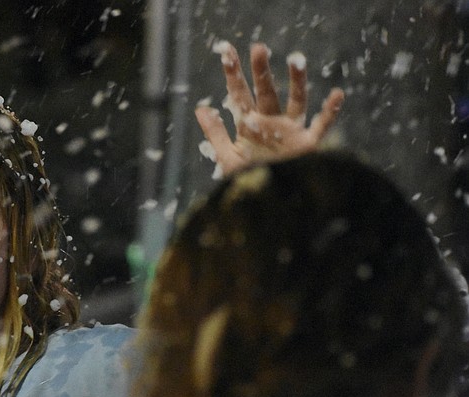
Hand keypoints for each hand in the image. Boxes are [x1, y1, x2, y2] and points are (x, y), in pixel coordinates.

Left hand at [196, 41, 344, 176]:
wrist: (268, 206)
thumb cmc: (247, 183)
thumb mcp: (227, 159)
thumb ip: (215, 134)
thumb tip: (200, 108)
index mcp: (250, 126)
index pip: (240, 95)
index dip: (233, 75)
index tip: (226, 53)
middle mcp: (271, 124)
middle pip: (266, 92)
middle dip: (261, 71)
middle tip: (257, 48)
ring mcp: (290, 132)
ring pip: (295, 101)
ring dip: (297, 81)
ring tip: (296, 59)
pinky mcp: (307, 146)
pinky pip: (321, 126)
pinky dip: (330, 112)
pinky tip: (337, 94)